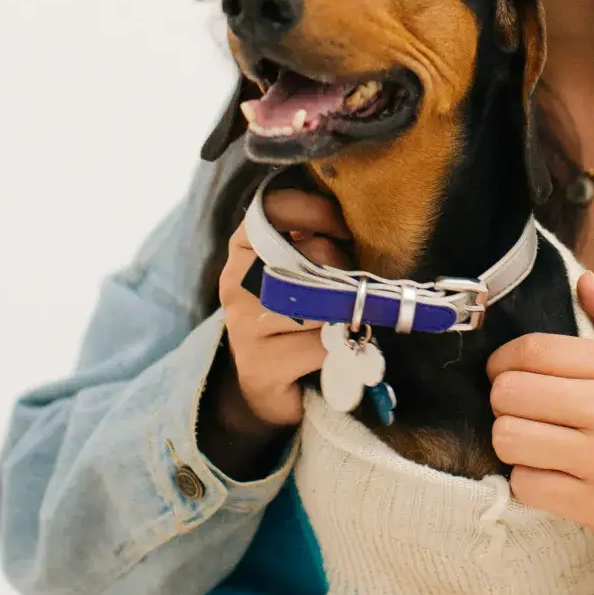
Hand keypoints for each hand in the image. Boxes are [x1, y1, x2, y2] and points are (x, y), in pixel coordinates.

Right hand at [213, 187, 351, 432]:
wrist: (273, 386)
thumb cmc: (297, 317)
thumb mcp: (303, 269)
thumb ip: (317, 240)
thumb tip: (359, 221)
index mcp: (244, 248)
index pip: (272, 208)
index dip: (315, 210)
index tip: (343, 226)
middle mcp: (234, 281)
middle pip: (304, 254)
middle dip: (340, 267)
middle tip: (347, 285)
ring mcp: (242, 324)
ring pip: (316, 302)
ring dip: (341, 312)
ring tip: (342, 320)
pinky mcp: (258, 365)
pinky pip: (319, 344)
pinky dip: (338, 347)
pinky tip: (333, 350)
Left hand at [486, 271, 593, 575]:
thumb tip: (584, 280)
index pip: (535, 351)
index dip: (505, 358)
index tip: (506, 368)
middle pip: (511, 393)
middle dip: (504, 396)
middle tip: (521, 404)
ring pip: (509, 438)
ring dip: (512, 437)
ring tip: (532, 437)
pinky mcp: (592, 506)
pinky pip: (526, 485)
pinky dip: (528, 478)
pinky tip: (547, 471)